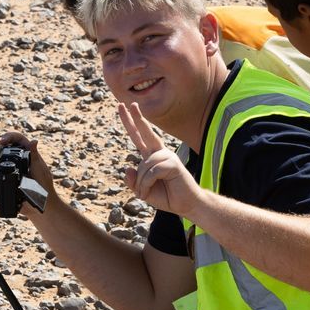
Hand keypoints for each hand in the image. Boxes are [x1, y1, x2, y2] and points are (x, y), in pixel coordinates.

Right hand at [0, 131, 54, 214]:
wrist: (39, 204)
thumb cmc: (44, 187)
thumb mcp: (39, 170)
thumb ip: (34, 156)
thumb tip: (34, 141)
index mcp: (29, 153)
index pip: (18, 138)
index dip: (9, 136)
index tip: (2, 141)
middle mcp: (20, 158)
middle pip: (5, 147)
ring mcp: (12, 167)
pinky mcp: (7, 176)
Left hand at [117, 103, 202, 218]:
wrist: (186, 205)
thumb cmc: (167, 196)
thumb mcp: (143, 191)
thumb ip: (133, 181)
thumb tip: (127, 168)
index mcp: (152, 156)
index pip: (139, 136)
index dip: (131, 123)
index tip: (124, 107)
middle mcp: (159, 153)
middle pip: (145, 133)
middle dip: (136, 118)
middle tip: (126, 104)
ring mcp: (167, 156)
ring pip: (144, 165)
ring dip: (142, 183)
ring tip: (147, 192)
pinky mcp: (173, 163)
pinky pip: (152, 172)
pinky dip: (148, 184)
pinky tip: (152, 189)